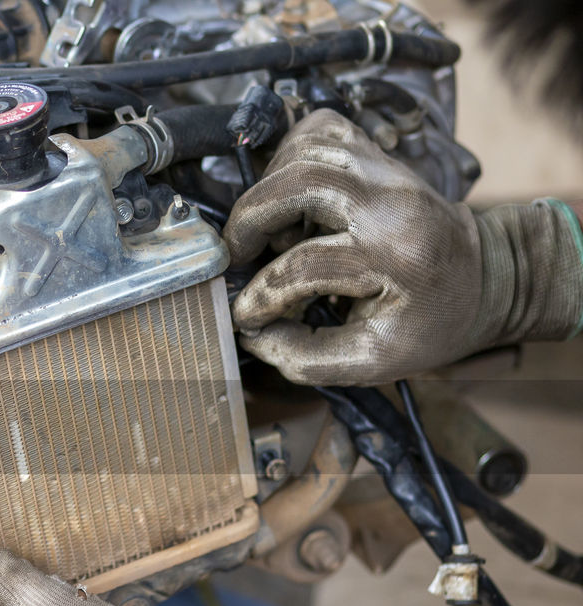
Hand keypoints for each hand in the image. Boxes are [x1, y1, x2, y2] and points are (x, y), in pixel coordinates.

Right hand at [225, 109, 582, 385]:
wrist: (483, 278)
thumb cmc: (430, 322)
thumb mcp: (376, 361)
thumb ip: (307, 358)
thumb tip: (253, 333)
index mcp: (397, 257)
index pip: (303, 265)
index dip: (259, 297)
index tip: (244, 317)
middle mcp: (393, 201)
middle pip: (299, 183)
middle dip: (250, 222)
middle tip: (236, 256)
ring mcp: (387, 169)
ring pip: (305, 149)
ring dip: (268, 188)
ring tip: (269, 230)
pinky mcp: (378, 153)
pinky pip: (320, 130)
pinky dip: (289, 157)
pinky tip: (289, 197)